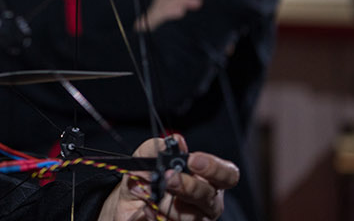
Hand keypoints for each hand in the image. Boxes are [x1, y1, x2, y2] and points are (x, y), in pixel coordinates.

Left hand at [98, 135, 238, 220]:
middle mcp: (206, 201)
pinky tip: (147, 209)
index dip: (214, 168)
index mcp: (207, 179)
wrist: (126, 202)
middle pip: (209, 196)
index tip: (193, 160)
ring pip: (193, 217)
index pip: (227, 175)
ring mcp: (196, 219)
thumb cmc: (146, 177)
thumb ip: (159, 147)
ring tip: (151, 197)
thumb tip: (176, 140)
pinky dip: (157, 217)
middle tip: (169, 178)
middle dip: (188, 186)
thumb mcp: (146, 158)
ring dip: (168, 205)